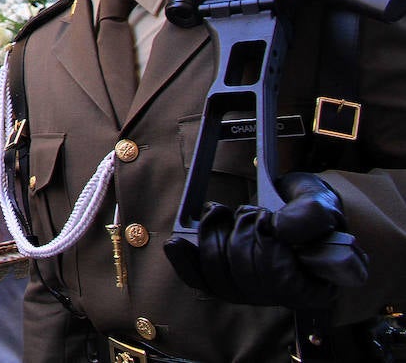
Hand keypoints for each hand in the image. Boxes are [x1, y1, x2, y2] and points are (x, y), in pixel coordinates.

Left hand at [164, 172, 367, 308]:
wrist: (287, 200)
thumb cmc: (307, 204)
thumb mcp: (319, 201)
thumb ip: (308, 215)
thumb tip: (279, 230)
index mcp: (317, 285)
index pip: (283, 284)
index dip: (268, 250)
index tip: (267, 220)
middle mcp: (284, 296)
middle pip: (247, 279)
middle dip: (242, 235)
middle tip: (252, 212)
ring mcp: (253, 292)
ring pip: (220, 278)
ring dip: (217, 236)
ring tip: (228, 213)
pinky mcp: (227, 280)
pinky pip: (201, 280)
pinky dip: (185, 260)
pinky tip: (176, 243)